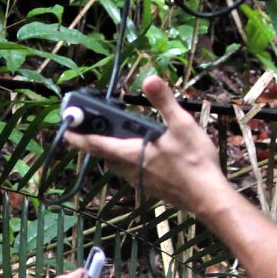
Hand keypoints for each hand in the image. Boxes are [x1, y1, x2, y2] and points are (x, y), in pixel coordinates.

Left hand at [62, 73, 237, 218]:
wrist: (210, 199)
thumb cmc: (195, 163)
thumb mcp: (182, 126)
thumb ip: (164, 102)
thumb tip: (150, 79)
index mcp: (132, 154)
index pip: (97, 144)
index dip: (79, 137)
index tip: (66, 131)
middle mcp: (132, 170)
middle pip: (106, 156)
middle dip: (99, 143)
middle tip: (97, 128)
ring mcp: (143, 182)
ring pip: (119, 167)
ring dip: (116, 153)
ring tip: (126, 137)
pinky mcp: (154, 189)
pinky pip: (134, 174)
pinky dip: (133, 162)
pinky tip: (151, 154)